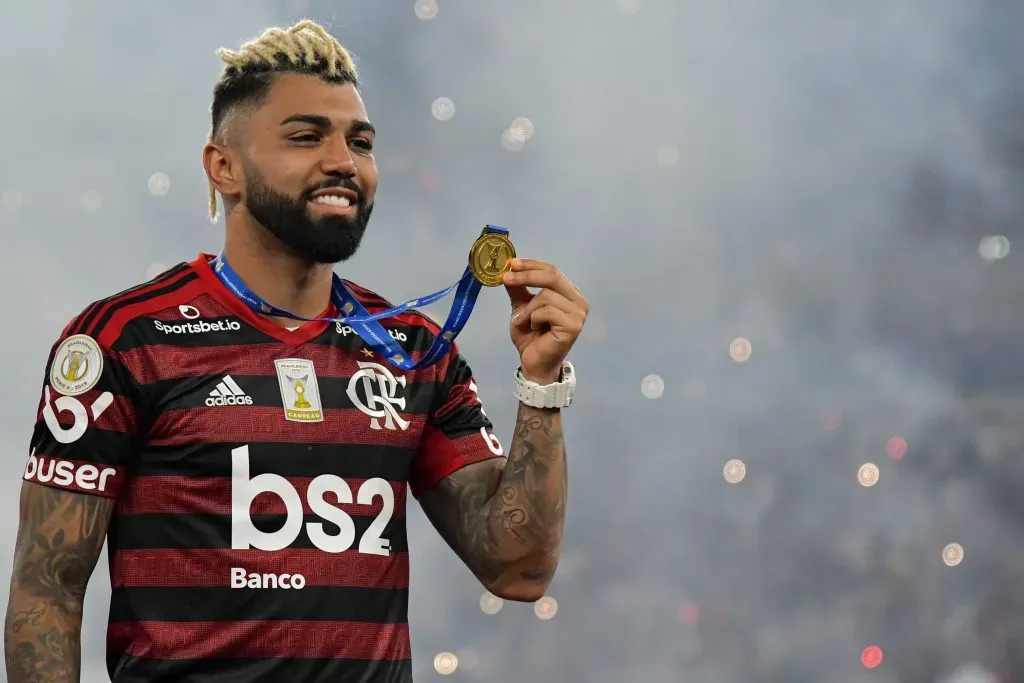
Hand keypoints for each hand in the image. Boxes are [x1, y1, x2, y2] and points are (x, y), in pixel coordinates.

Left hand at [502, 258, 588, 383]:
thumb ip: (519, 288)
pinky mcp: (573, 325)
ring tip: (523, 321)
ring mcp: (578, 313)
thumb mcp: (521, 307)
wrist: (534, 362)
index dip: (531, 265)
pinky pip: (547, 311)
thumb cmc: (531, 336)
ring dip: (527, 309)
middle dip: (526, 276)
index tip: (511, 263)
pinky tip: (533, 329)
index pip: (552, 270)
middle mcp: (578, 300)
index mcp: (569, 293)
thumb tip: (509, 268)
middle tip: (506, 278)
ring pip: (546, 295)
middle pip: (552, 276)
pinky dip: (533, 318)